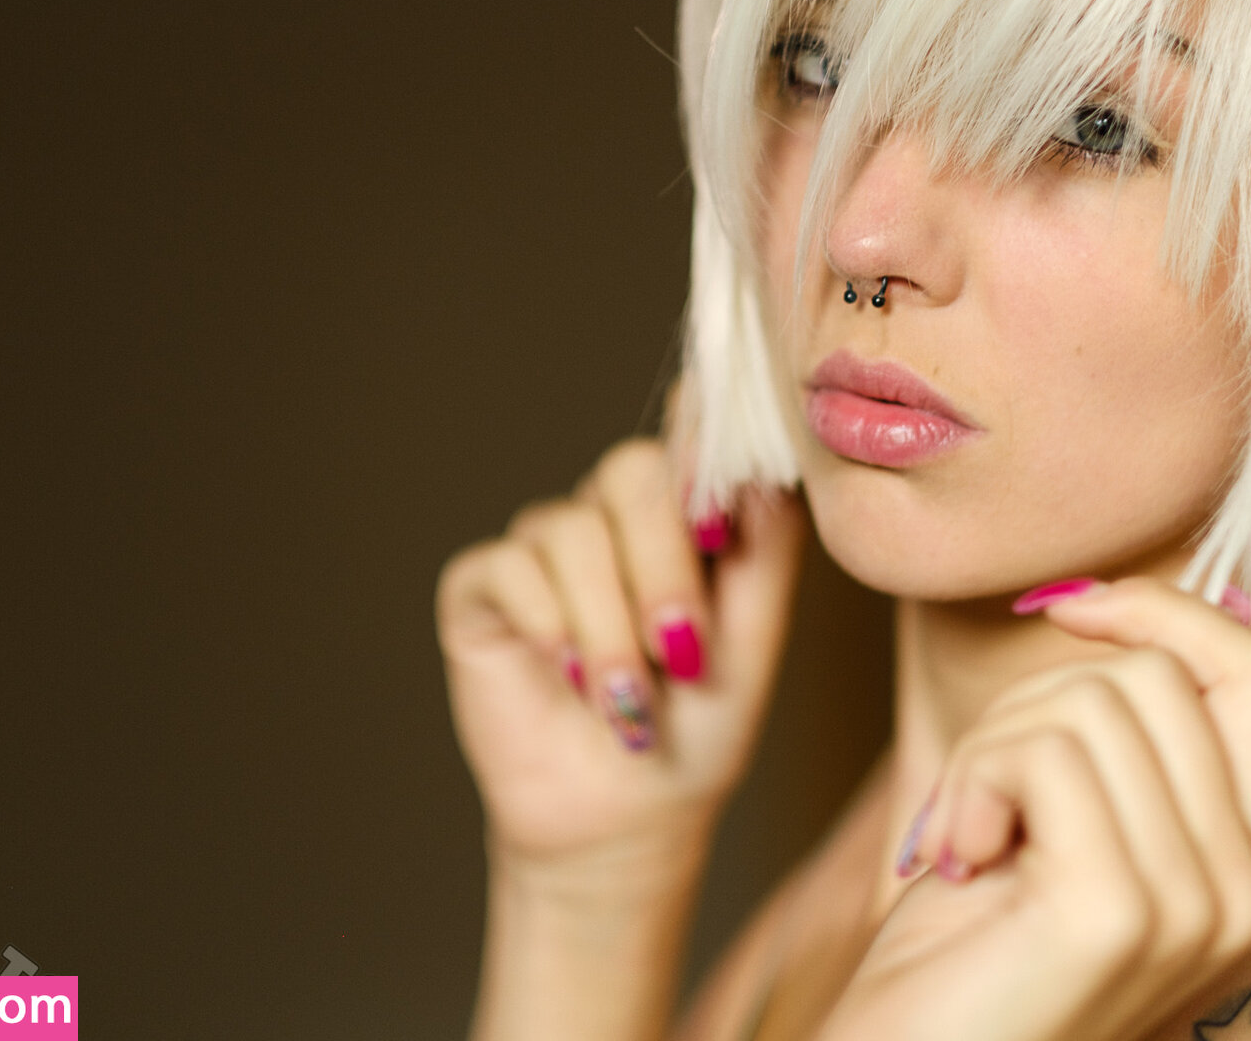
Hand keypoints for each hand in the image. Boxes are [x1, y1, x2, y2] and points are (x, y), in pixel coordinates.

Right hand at [436, 434, 805, 897]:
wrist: (624, 817)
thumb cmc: (697, 728)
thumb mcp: (753, 643)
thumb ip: (766, 551)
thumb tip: (766, 471)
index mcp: (685, 514)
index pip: (692, 432)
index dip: (706, 446)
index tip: (722, 516)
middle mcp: (613, 516)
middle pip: (632, 471)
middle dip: (663, 566)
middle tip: (683, 651)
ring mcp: (546, 546)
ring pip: (571, 529)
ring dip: (609, 626)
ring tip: (626, 700)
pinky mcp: (484, 587)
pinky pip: (508, 567)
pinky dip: (549, 623)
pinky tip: (568, 674)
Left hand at [819, 578, 1250, 1040]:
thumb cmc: (969, 945)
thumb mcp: (1064, 817)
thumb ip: (1116, 734)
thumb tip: (1115, 601)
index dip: (1162, 610)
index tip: (1069, 613)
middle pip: (1155, 675)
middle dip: (1033, 701)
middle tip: (980, 797)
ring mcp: (1197, 905)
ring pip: (1091, 703)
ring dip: (989, 748)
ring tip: (965, 837)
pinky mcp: (1118, 910)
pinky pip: (1043, 751)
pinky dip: (971, 781)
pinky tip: (958, 858)